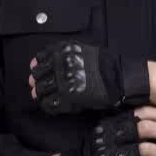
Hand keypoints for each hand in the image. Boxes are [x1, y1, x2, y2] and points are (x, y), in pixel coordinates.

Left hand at [29, 41, 148, 113]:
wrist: (117, 79)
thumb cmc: (103, 64)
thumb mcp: (81, 50)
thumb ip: (63, 53)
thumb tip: (42, 61)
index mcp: (63, 52)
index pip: (40, 59)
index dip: (38, 67)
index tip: (38, 70)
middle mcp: (61, 66)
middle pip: (38, 76)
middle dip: (37, 81)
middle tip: (37, 85)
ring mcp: (63, 83)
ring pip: (41, 90)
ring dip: (41, 94)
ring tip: (43, 95)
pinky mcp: (67, 99)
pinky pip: (49, 104)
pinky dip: (48, 105)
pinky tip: (51, 104)